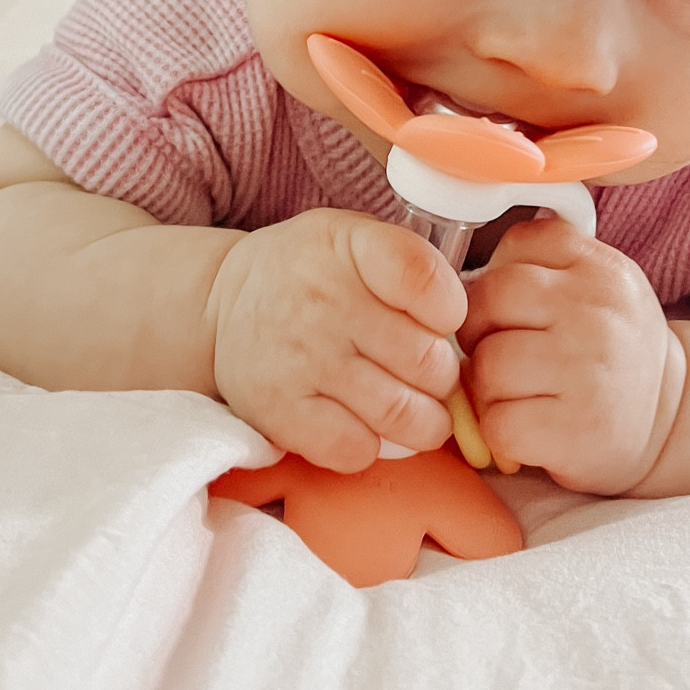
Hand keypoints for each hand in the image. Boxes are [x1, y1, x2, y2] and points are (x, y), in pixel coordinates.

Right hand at [207, 209, 466, 471]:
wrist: (220, 307)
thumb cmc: (309, 274)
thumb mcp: (353, 238)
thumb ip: (412, 266)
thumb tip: (470, 328)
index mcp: (349, 246)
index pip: (427, 281)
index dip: (450, 310)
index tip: (439, 319)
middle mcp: (322, 301)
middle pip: (428, 361)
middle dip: (440, 375)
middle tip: (423, 371)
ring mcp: (301, 361)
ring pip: (404, 415)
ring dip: (422, 420)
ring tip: (410, 405)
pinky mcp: (281, 413)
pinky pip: (358, 451)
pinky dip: (373, 446)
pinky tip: (362, 422)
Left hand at [460, 217, 685, 494]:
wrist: (672, 416)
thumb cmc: (609, 348)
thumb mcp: (595, 285)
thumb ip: (541, 263)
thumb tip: (460, 280)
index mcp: (600, 268)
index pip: (517, 244)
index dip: (496, 278)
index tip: (509, 307)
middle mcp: (597, 312)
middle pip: (487, 300)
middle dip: (478, 331)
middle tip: (500, 352)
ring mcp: (590, 370)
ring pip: (487, 366)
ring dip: (487, 389)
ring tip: (518, 394)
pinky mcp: (578, 429)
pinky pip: (497, 423)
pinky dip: (500, 433)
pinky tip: (527, 429)